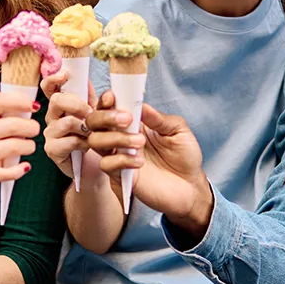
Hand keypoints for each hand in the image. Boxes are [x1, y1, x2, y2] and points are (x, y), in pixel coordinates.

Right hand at [0, 91, 39, 190]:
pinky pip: (5, 173)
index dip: (19, 101)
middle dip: (31, 127)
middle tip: (34, 130)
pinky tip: (24, 166)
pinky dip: (19, 170)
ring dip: (29, 147)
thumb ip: (3, 112)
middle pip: (12, 125)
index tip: (34, 106)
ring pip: (14, 147)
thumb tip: (31, 104)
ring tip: (28, 147)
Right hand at [41, 68, 95, 178]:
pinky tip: (88, 147)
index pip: (50, 86)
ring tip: (95, 133)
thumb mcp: (101, 118)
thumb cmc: (97, 138)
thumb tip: (109, 93)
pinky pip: (69, 141)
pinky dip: (83, 143)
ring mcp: (51, 133)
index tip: (66, 74)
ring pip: (66, 122)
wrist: (96, 167)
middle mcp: (53, 116)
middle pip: (57, 100)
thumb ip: (103, 104)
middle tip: (92, 112)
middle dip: (78, 104)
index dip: (54, 78)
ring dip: (85, 127)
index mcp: (62, 104)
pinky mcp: (52, 150)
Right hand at [85, 96, 211, 221]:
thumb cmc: (185, 157)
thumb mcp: (178, 131)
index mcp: (134, 122)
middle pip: (94, 122)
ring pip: (96, 141)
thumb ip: (159, 118)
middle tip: (127, 120)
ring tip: (140, 142)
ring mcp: (119, 155)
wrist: (190, 186)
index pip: (110, 107)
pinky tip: (140, 162)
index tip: (113, 97)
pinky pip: (107, 165)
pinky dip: (120, 160)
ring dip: (116, 138)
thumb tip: (142, 105)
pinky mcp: (121, 176)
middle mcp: (122, 137)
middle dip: (105, 116)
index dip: (107, 100)